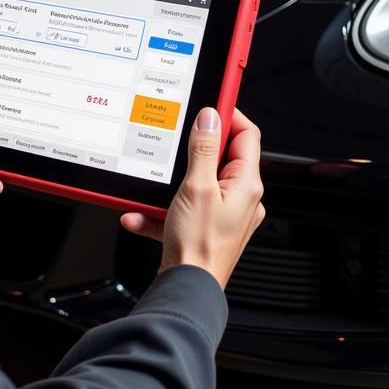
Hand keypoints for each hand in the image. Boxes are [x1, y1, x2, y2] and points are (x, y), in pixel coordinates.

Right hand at [120, 107, 264, 289]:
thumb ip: (203, 149)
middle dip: (193, 148)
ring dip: (172, 181)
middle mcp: (242, 197)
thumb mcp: (196, 187)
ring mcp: (225, 212)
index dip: (228, 113)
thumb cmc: (198, 247)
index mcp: (247, 185)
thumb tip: (209, 117)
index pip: (246, 135)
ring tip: (157, 186)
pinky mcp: (207, 225)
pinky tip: (142, 214)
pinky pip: (184, 204)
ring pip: (199, 180)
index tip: (210, 100)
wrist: (187, 288)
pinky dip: (162, 207)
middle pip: (221, 154)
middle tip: (176, 140)